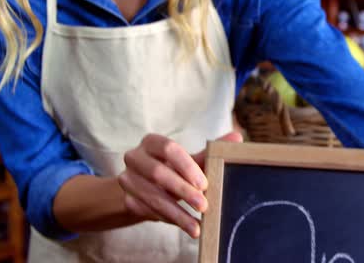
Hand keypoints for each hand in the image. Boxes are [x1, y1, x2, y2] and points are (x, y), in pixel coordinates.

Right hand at [118, 132, 242, 237]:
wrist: (146, 187)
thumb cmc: (173, 168)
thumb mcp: (190, 160)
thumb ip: (210, 151)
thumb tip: (236, 138)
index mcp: (152, 142)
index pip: (169, 148)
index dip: (186, 166)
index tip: (204, 184)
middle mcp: (134, 157)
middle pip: (158, 173)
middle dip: (183, 191)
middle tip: (203, 206)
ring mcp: (127, 179)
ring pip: (152, 197)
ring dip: (177, 213)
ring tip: (196, 225)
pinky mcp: (127, 200)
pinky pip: (149, 211)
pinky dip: (169, 219)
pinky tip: (184, 224)